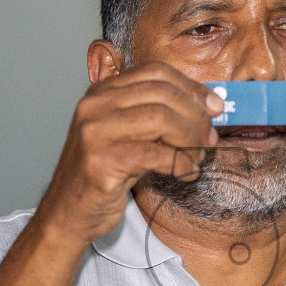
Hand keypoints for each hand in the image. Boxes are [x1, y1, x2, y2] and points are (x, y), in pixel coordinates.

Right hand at [37, 61, 223, 243]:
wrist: (69, 212)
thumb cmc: (105, 174)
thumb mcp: (129, 135)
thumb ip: (158, 116)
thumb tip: (208, 108)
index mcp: (103, 91)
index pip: (157, 72)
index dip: (192, 88)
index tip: (216, 107)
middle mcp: (95, 105)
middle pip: (163, 93)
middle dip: (196, 116)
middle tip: (209, 139)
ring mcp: (94, 132)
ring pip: (161, 119)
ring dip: (190, 139)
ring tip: (197, 157)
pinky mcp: (100, 162)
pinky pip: (155, 154)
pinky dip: (180, 163)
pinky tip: (187, 173)